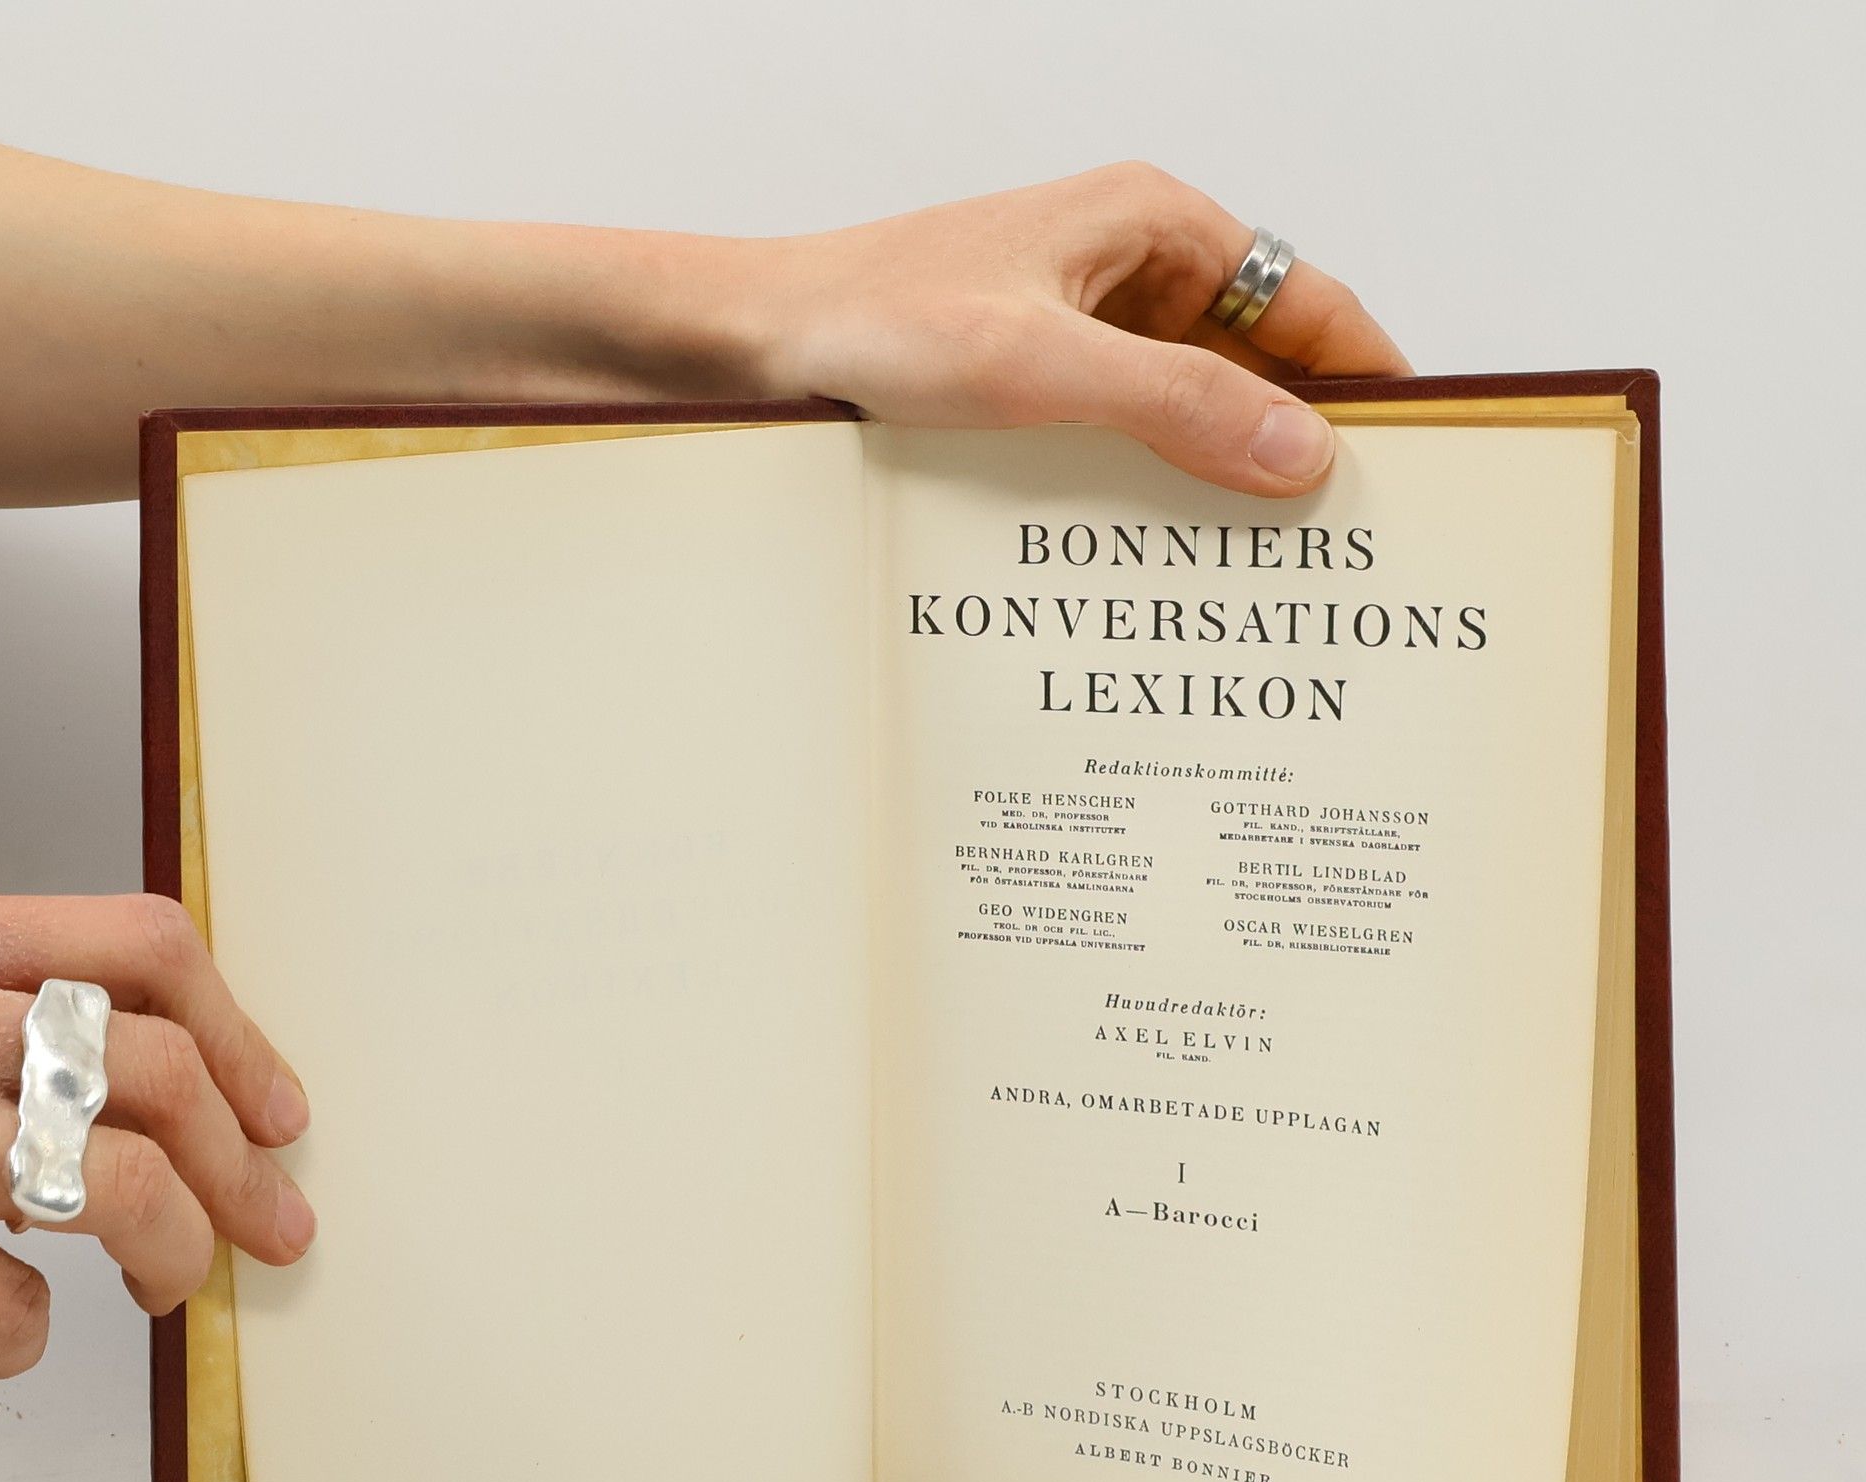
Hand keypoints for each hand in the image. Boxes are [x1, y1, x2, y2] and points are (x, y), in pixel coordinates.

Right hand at [0, 894, 313, 1376]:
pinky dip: (22, 1328)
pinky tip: (13, 1334)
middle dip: (238, 1168)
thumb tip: (179, 1114)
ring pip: (116, 1179)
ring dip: (172, 1246)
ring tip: (165, 1283)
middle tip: (275, 1229)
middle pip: (157, 1070)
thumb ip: (19, 1024)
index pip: (146, 949)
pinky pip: (0, 1291)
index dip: (238, 1037)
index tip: (285, 1116)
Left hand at [760, 162, 1411, 495]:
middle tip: (1345, 541)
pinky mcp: (1042, 378)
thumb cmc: (877, 322)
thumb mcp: (1041, 366)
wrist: (757, 342)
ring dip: (1224, 474)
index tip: (1413, 462)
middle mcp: (1132, 269)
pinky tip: (1169, 551)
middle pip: (1259, 360)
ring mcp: (1086, 325)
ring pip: (1194, 405)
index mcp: (1156, 225)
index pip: (1309, 303)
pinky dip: (1157, 484)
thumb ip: (1177, 404)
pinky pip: (1130, 432)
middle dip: (1300, 442)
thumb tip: (1304, 453)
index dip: (1369, 382)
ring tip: (1270, 567)